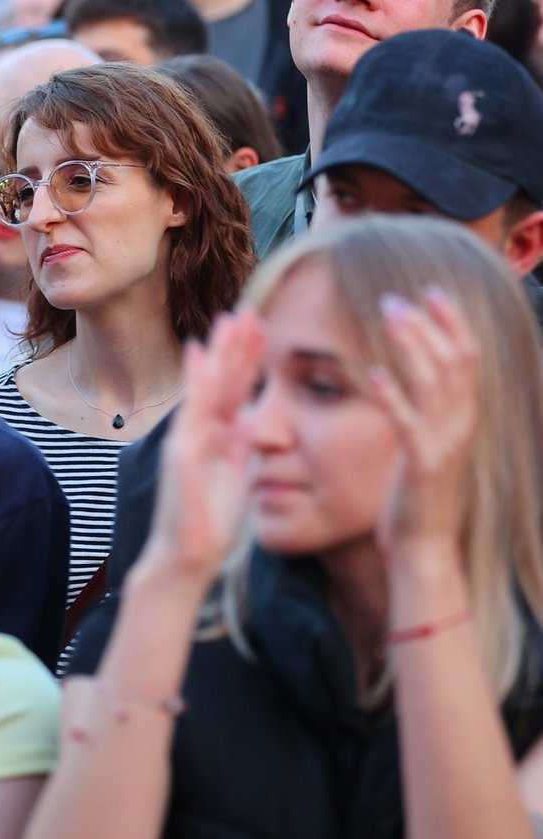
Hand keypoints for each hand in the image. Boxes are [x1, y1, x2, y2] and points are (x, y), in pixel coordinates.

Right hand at [140, 310, 265, 589]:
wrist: (187, 560)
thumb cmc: (211, 524)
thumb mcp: (238, 477)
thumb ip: (243, 448)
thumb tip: (254, 420)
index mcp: (218, 437)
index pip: (236, 389)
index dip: (249, 359)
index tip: (265, 328)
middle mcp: (200, 431)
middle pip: (222, 380)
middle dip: (235, 346)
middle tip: (248, 308)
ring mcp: (188, 438)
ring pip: (207, 386)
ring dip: (219, 352)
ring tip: (228, 318)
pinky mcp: (181, 452)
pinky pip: (191, 410)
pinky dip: (194, 381)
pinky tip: (197, 353)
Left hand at [371, 288, 477, 563]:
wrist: (423, 546)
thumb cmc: (416, 492)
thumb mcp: (428, 440)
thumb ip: (426, 407)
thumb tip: (411, 369)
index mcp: (463, 416)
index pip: (467, 357)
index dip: (453, 322)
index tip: (432, 291)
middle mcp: (461, 425)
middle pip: (453, 361)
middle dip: (426, 324)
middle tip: (394, 299)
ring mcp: (444, 444)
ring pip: (433, 382)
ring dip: (410, 345)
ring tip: (388, 317)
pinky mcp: (421, 465)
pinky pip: (407, 423)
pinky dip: (391, 395)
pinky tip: (371, 373)